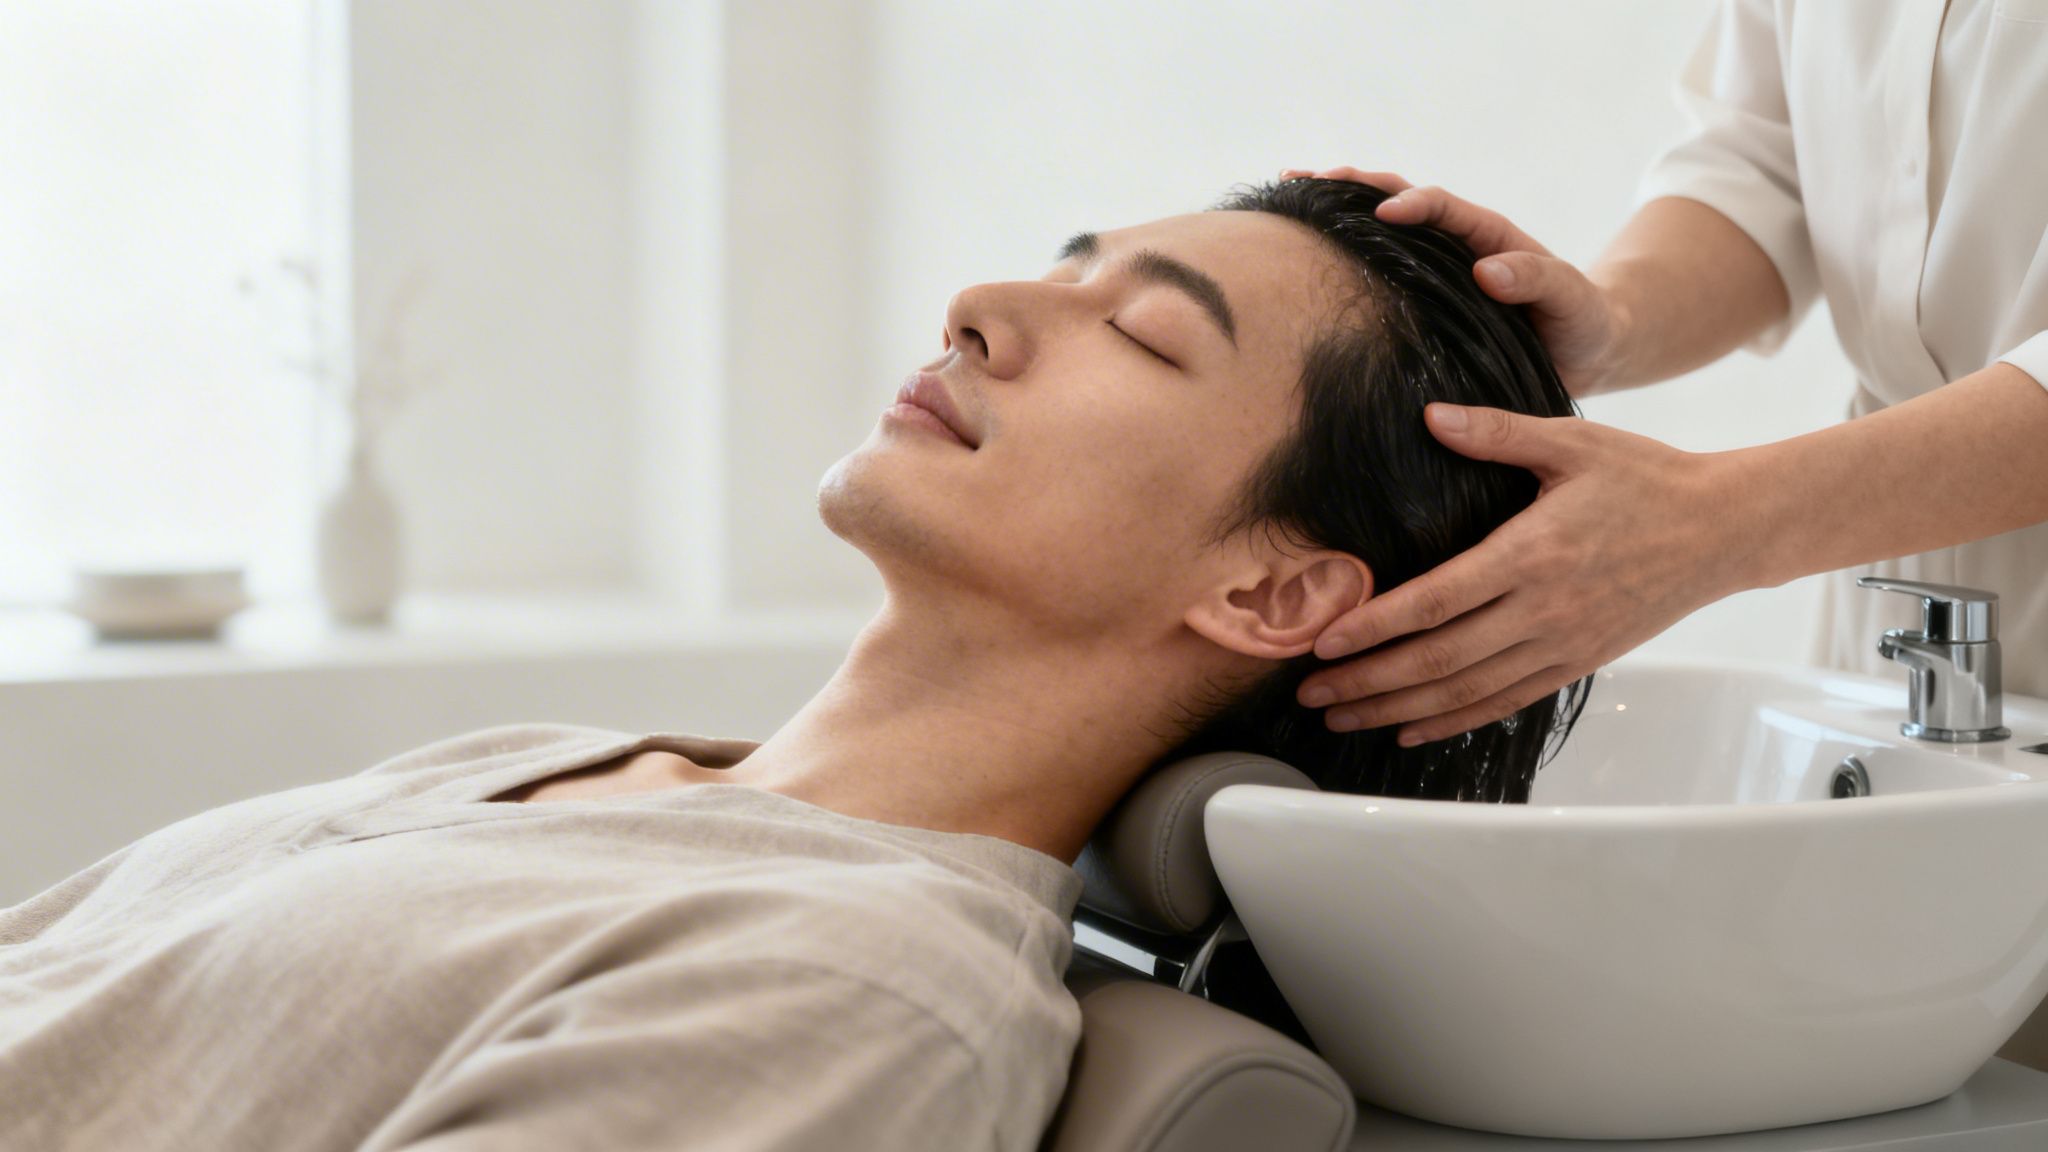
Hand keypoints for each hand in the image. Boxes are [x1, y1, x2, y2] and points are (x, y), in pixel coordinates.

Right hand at [1280, 167, 1627, 395]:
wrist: (1587, 347)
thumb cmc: (1581, 321)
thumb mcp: (1570, 300)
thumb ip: (1537, 280)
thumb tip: (1487, 270)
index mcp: (1488, 237)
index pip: (1443, 208)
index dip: (1412, 204)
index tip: (1381, 214)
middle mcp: (1456, 243)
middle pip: (1397, 198)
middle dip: (1352, 186)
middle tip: (1304, 179)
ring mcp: (1436, 265)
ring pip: (1380, 226)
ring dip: (1337, 207)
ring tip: (1291, 194)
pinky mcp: (1424, 294)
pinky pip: (1380, 265)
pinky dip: (1343, 249)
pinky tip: (1306, 251)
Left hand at [1295, 403, 1748, 742]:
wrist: (1722, 529)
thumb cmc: (1645, 479)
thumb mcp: (1572, 443)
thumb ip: (1497, 432)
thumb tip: (1431, 415)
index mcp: (1532, 554)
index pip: (1437, 600)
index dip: (1375, 626)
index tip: (1324, 641)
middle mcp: (1543, 609)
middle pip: (1439, 659)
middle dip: (1368, 680)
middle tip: (1310, 694)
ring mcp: (1562, 644)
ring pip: (1466, 691)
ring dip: (1398, 708)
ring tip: (1342, 718)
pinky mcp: (1576, 664)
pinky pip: (1505, 702)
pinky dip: (1454, 721)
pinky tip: (1410, 728)